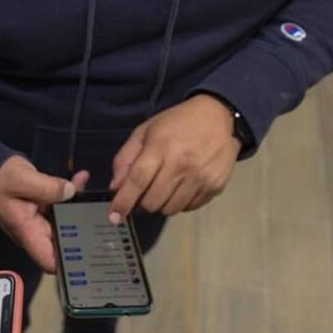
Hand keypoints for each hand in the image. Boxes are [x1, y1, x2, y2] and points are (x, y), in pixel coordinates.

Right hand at [0, 156, 89, 272]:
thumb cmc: (0, 181)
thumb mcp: (21, 179)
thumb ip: (47, 187)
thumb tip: (70, 192)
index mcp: (28, 232)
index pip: (49, 261)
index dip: (69, 263)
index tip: (89, 251)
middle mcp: (37, 232)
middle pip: (65, 244)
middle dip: (84, 232)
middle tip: (99, 215)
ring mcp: (43, 222)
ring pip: (68, 223)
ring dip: (80, 209)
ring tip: (91, 192)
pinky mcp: (47, 210)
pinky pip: (64, 207)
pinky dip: (73, 195)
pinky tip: (80, 179)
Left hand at [109, 94, 240, 220]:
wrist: (217, 116)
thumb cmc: (176, 124)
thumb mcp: (144, 132)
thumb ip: (125, 158)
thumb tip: (116, 187)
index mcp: (161, 147)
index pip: (138, 181)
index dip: (123, 202)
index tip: (114, 216)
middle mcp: (181, 165)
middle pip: (152, 202)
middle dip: (142, 202)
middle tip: (145, 192)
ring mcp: (200, 177)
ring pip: (170, 209)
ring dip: (161, 204)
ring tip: (165, 187)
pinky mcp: (215, 186)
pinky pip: (189, 208)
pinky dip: (180, 203)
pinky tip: (182, 186)